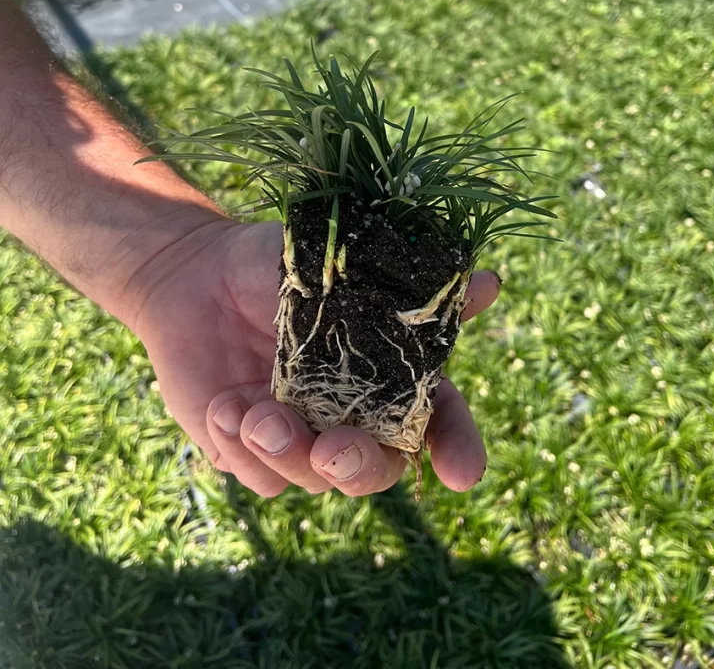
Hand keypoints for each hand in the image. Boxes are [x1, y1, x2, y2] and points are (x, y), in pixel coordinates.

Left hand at [129, 216, 499, 497]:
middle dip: (360, 468)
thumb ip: (405, 285)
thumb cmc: (273, 263)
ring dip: (286, 453)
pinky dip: (241, 447)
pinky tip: (223, 405)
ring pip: (312, 481)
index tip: (462, 472)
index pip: (437, 420)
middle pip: (377, 469)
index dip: (457, 448)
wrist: (193, 272)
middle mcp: (349, 414)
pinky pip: (256, 477)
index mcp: (385, 373)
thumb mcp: (339, 265)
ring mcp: (300, 436)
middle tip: (332, 449)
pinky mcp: (249, 450)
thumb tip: (490, 281)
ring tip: (254, 412)